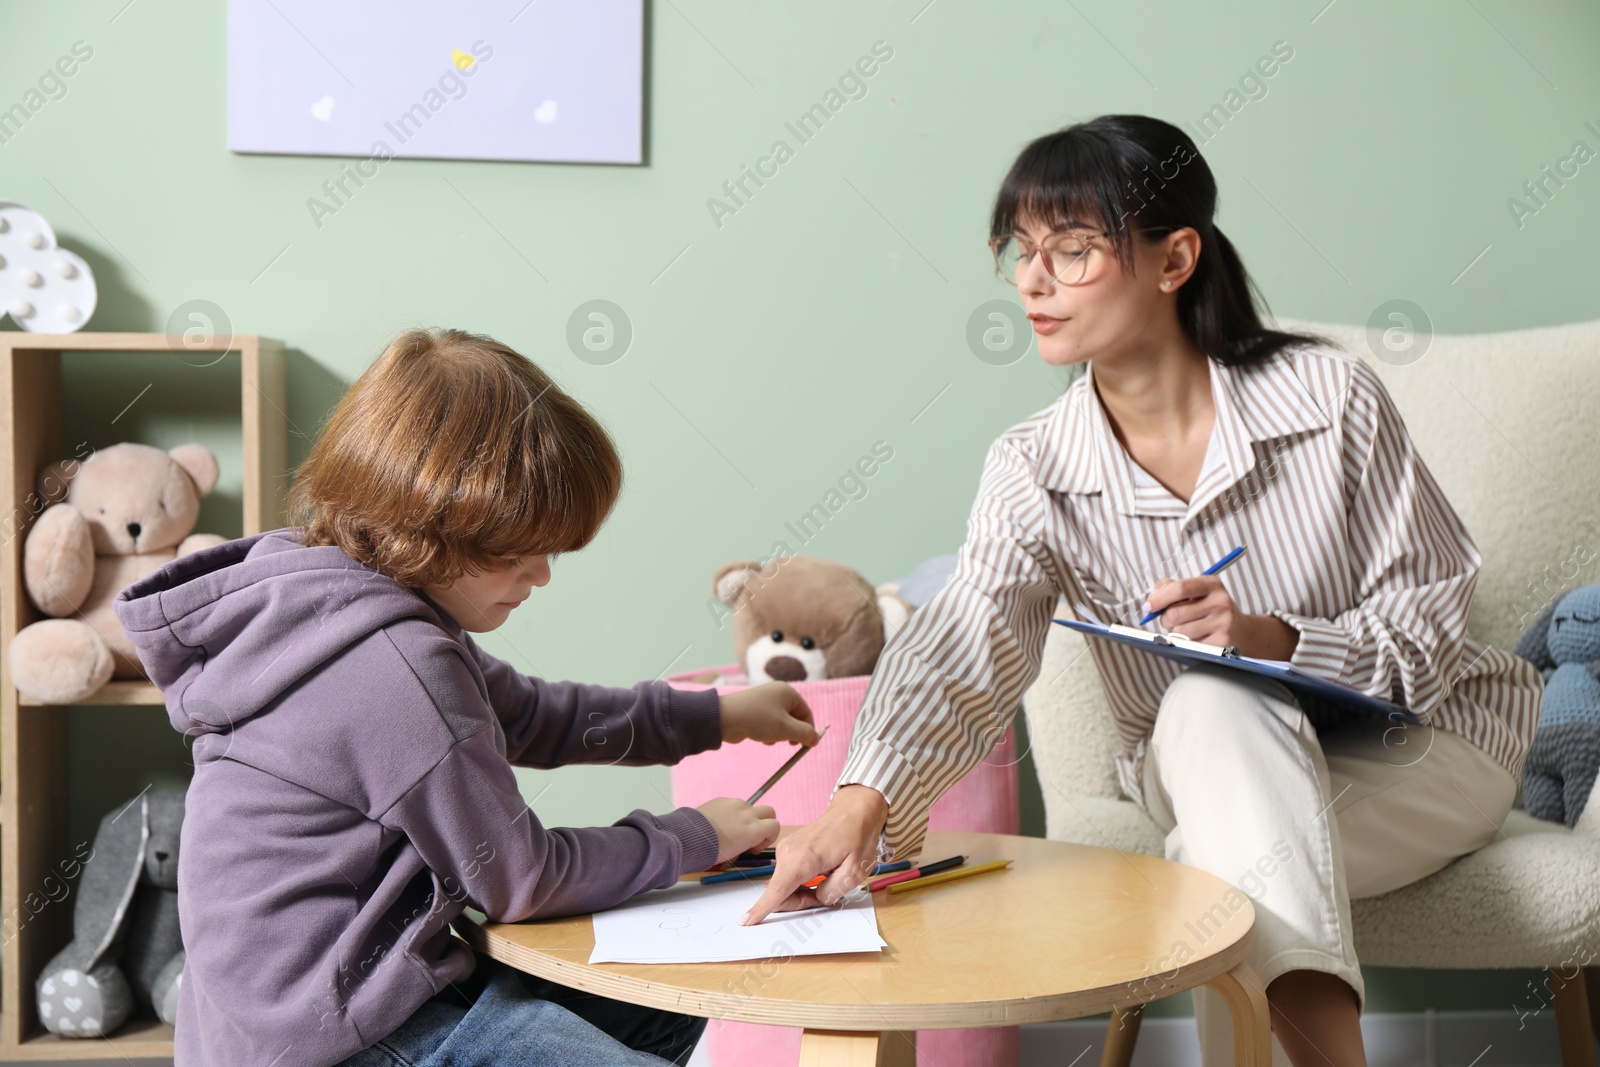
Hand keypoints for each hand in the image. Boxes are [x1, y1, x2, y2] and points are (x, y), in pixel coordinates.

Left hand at [696, 797, 779, 864]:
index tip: (755, 847)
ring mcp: (735, 804)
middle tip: (751, 834)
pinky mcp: (722, 799)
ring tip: (730, 829)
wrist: (689, 838)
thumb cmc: (710, 850)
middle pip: (769, 811)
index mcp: (753, 830)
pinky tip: (719, 822)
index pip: (775, 826)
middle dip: (765, 822)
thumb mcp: (733, 855)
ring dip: (746, 817)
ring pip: (750, 808)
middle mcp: (748, 814)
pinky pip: (733, 804)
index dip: (769, 837)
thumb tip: (744, 845)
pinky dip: (732, 812)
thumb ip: (745, 846)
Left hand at [719, 682, 819, 746]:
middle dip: (792, 733)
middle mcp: (777, 694)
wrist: (724, 718)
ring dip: (779, 735)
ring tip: (770, 739)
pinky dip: (769, 733)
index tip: (806, 746)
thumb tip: (816, 739)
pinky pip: (769, 724)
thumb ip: (805, 734)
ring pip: (782, 723)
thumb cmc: (757, 719)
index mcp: (787, 692)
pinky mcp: (755, 712)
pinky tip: (761, 738)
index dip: (808, 730)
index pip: (806, 712)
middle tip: (790, 745)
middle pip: (794, 718)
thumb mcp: (785, 728)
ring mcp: (765, 702)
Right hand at [739, 785, 887, 924]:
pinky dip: (801, 881)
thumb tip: (815, 897)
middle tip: (827, 893)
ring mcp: (785, 849)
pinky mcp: (787, 849)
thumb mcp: (854, 873)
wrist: (853, 812)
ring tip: (828, 878)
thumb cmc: (856, 838)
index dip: (761, 910)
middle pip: (781, 893)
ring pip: (784, 886)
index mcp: (802, 859)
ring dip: (803, 891)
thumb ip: (832, 892)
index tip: (745, 922)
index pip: (776, 891)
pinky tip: (820, 872)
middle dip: (801, 901)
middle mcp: (787, 853)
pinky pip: (787, 876)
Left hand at [1143, 576, 1298, 659]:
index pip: (1180, 588)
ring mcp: (1224, 623)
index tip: (1148, 607)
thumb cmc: (1212, 610)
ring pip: (1181, 632)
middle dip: (1165, 620)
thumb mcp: (1198, 592)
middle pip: (1175, 613)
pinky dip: (1189, 644)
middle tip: (1169, 621)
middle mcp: (1221, 602)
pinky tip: (1199, 638)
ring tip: (1188, 629)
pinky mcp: (1223, 643)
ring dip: (1176, 633)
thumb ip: (1172, 588)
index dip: (1159, 599)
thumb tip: (1153, 596)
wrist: (1243, 631)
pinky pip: (1191, 645)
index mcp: (1212, 584)